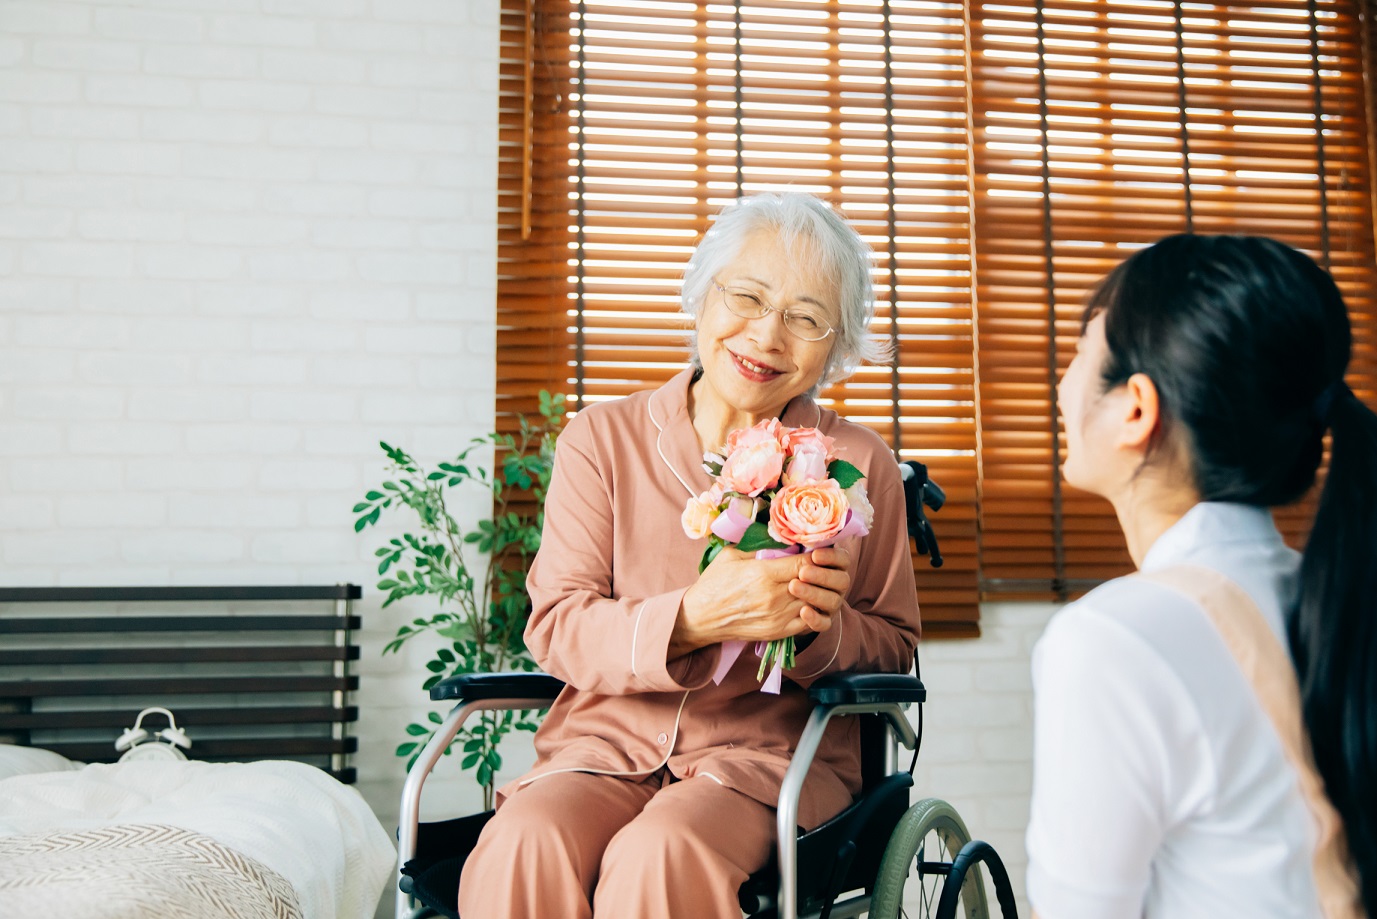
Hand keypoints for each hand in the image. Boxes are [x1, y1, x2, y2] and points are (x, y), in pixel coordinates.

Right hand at [669, 546, 850, 658]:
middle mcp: (774, 596)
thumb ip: (757, 545)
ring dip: (819, 591)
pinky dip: (814, 611)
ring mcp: (778, 617)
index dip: (816, 555)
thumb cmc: (713, 584)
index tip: (817, 550)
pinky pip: (808, 623)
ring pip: (814, 601)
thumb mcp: (732, 555)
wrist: (700, 618)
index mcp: (763, 574)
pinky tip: (810, 600)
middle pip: (812, 581)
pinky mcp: (778, 632)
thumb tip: (779, 536)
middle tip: (822, 564)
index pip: (804, 562)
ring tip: (818, 581)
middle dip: (820, 572)